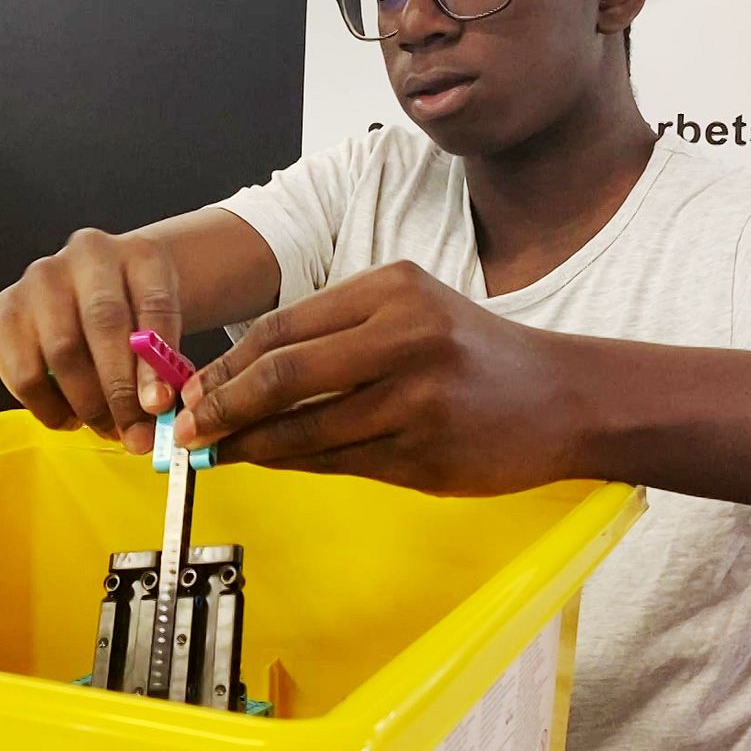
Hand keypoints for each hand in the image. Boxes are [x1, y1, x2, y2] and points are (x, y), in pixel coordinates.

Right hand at [0, 228, 180, 452]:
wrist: (102, 285)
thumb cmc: (138, 313)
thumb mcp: (164, 326)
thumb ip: (163, 364)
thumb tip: (155, 411)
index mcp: (142, 254)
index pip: (154, 305)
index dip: (155, 361)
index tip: (159, 406)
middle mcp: (89, 254)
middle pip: (104, 324)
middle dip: (120, 390)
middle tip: (135, 433)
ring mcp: (42, 277)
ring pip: (62, 349)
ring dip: (86, 402)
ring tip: (106, 427)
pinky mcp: (6, 307)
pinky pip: (22, 369)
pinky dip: (48, 406)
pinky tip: (70, 417)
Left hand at [176, 261, 585, 495]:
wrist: (561, 395)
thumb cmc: (475, 352)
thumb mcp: (410, 314)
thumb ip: (333, 337)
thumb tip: (244, 378)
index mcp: (392, 288)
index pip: (284, 326)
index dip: (228, 362)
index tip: (194, 387)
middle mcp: (404, 336)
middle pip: (284, 373)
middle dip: (223, 405)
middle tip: (188, 428)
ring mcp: (418, 398)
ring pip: (305, 427)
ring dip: (250, 443)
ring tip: (218, 450)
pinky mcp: (426, 453)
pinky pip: (338, 461)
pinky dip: (294, 462)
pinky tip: (271, 460)